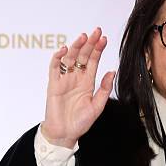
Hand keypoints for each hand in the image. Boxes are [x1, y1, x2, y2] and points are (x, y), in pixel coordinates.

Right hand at [42, 27, 114, 148]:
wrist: (65, 134)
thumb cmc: (81, 122)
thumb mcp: (97, 106)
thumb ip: (104, 89)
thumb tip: (111, 71)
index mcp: (87, 82)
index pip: (93, 61)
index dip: (98, 49)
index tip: (104, 38)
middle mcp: (76, 78)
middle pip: (82, 56)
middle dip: (89, 43)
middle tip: (96, 31)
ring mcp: (64, 80)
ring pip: (69, 58)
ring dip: (76, 47)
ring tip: (83, 37)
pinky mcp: (54, 84)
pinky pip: (54, 67)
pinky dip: (58, 57)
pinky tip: (64, 50)